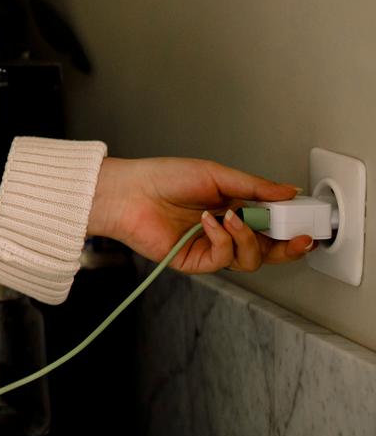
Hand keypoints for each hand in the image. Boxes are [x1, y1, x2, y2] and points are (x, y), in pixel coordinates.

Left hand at [87, 156, 312, 273]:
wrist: (129, 192)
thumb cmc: (164, 177)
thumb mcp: (216, 174)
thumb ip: (254, 187)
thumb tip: (290, 192)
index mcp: (234, 207)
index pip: (272, 223)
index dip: (291, 225)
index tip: (307, 221)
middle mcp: (226, 230)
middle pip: (268, 249)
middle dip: (288, 246)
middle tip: (298, 236)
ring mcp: (212, 247)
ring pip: (251, 259)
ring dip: (248, 239)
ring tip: (233, 217)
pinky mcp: (196, 261)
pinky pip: (224, 259)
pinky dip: (222, 240)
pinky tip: (210, 222)